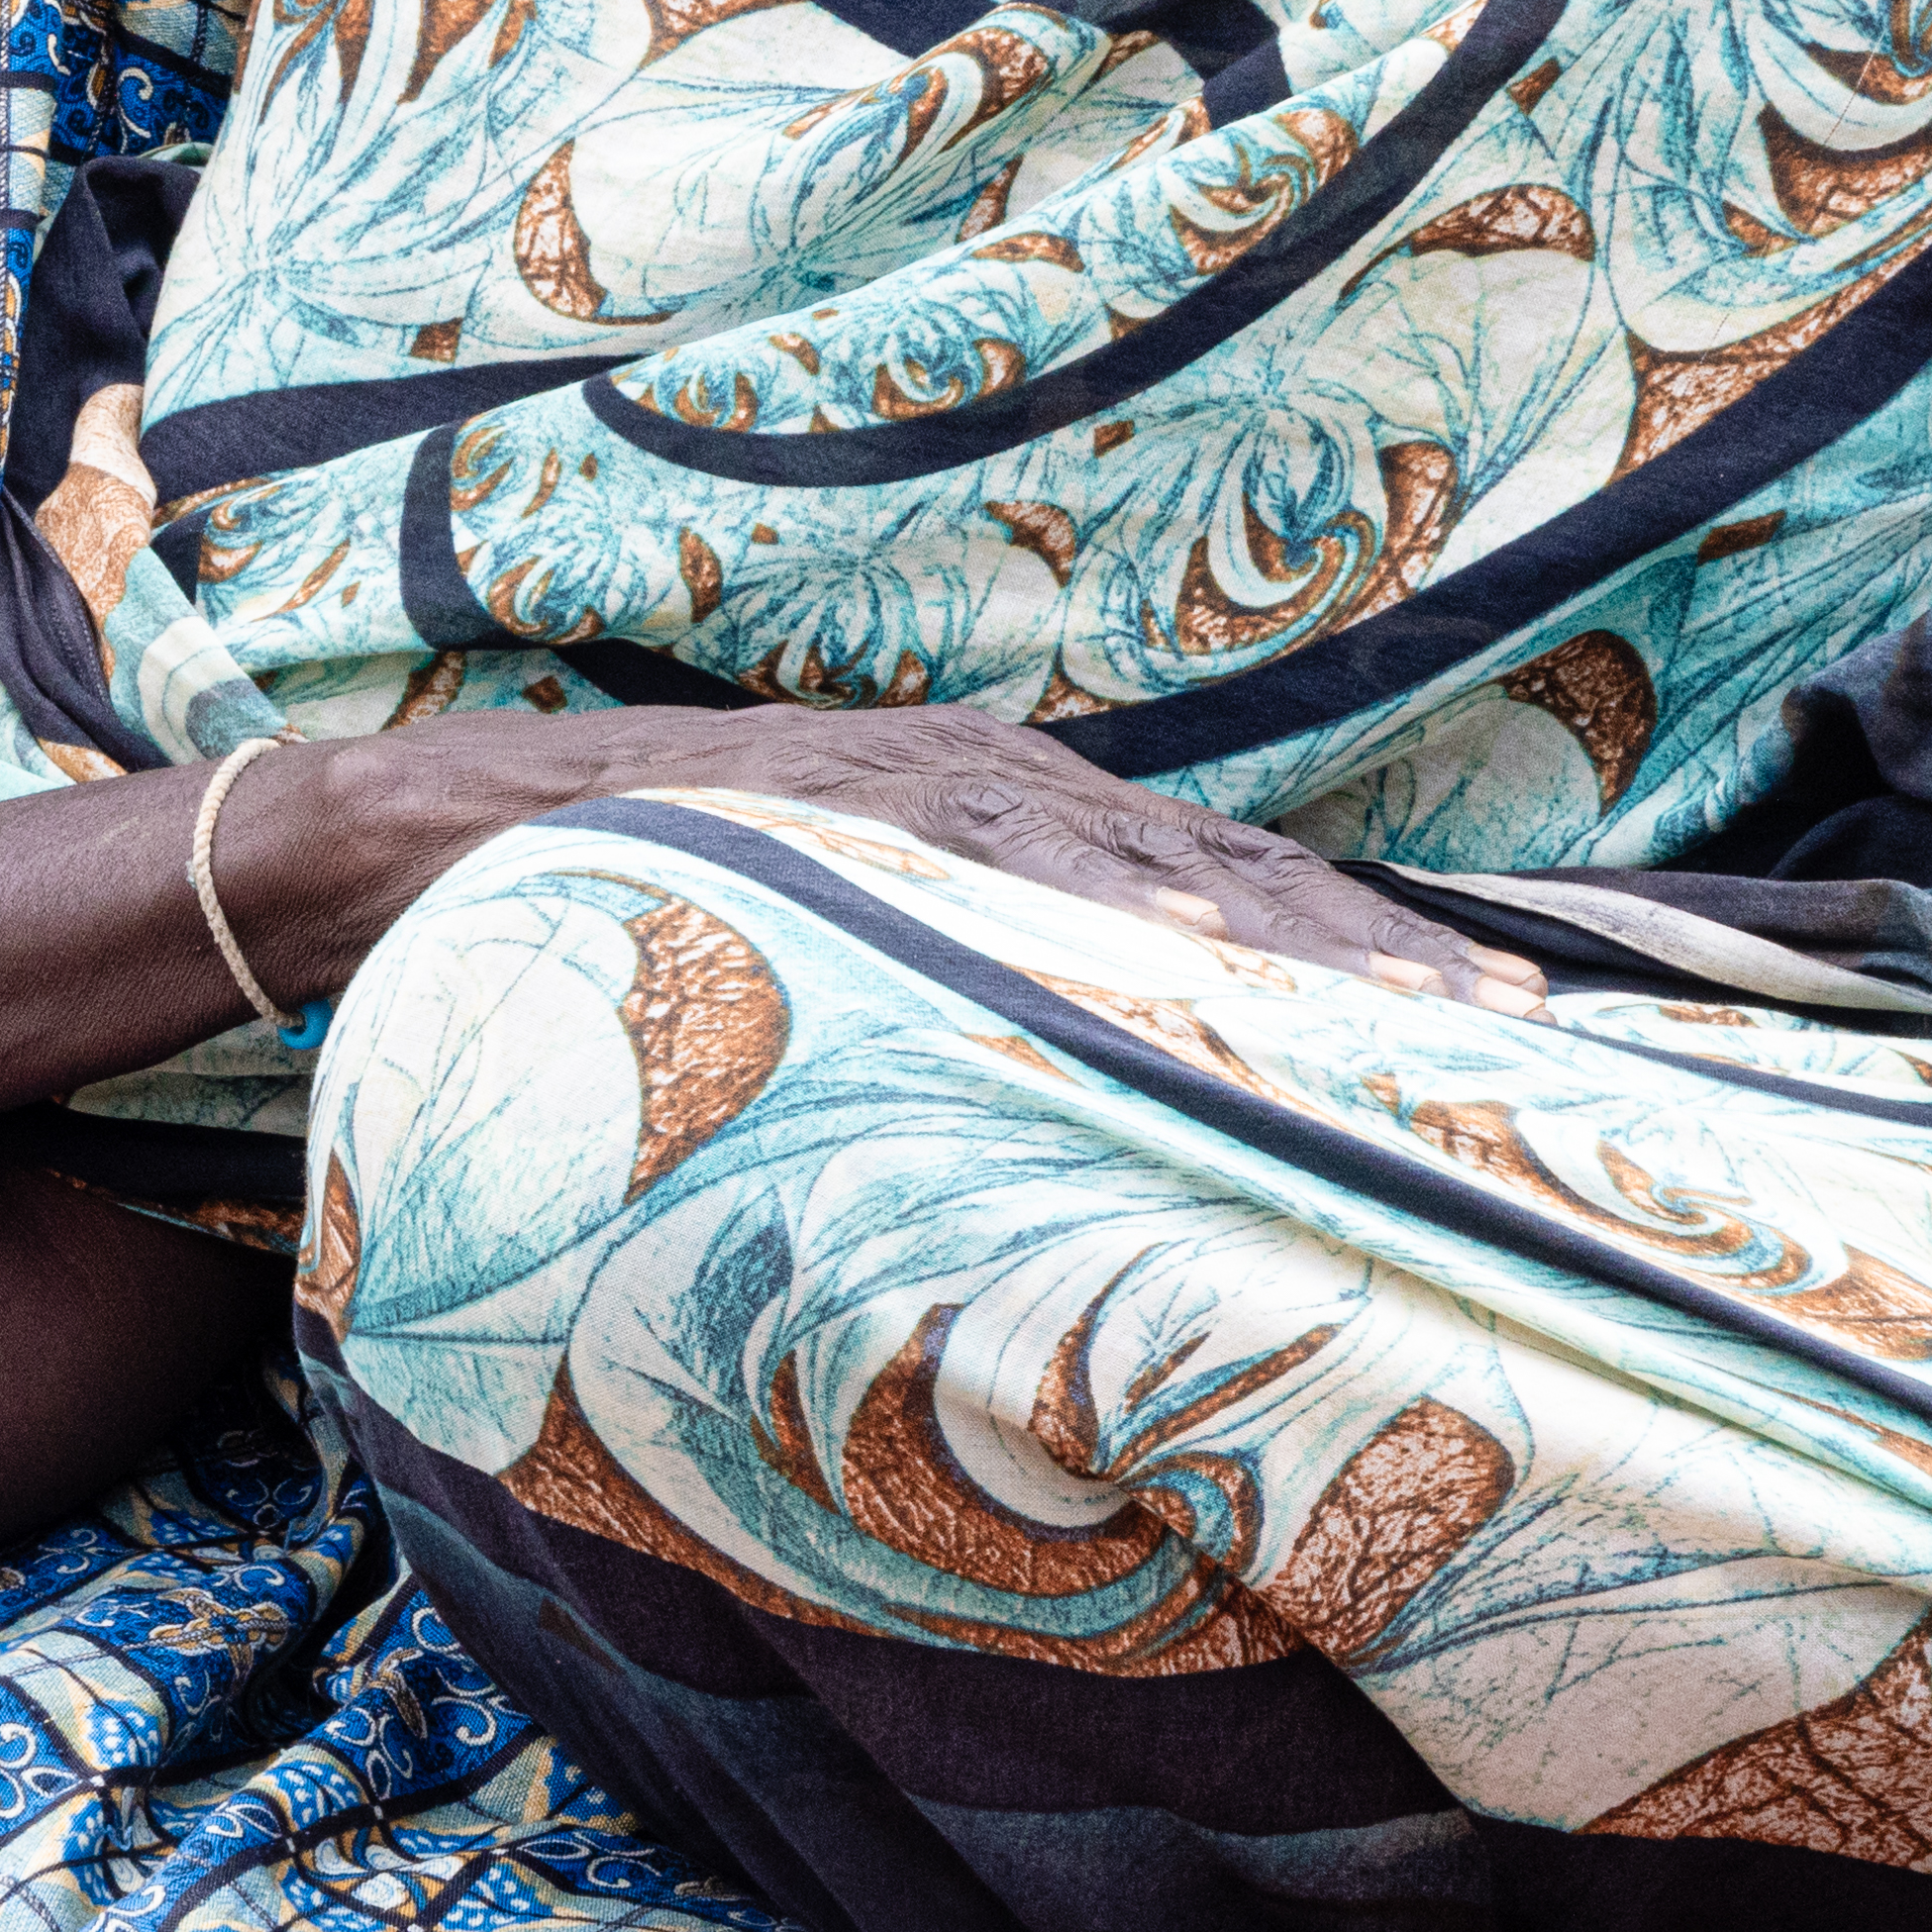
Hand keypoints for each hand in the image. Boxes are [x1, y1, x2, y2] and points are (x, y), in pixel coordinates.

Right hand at [261, 702, 1542, 1015]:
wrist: (417, 851)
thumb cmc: (641, 938)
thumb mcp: (836, 986)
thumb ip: (957, 1027)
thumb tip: (1075, 1145)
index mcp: (1012, 828)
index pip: (1227, 895)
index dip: (1366, 959)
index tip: (1503, 1035)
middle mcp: (987, 787)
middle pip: (1225, 876)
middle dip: (1375, 957)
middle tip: (1513, 1044)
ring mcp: (908, 790)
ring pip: (1135, 868)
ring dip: (1277, 946)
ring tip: (1401, 1023)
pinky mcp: (826, 807)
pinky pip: (979, 866)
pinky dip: (1086, 912)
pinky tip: (1179, 969)